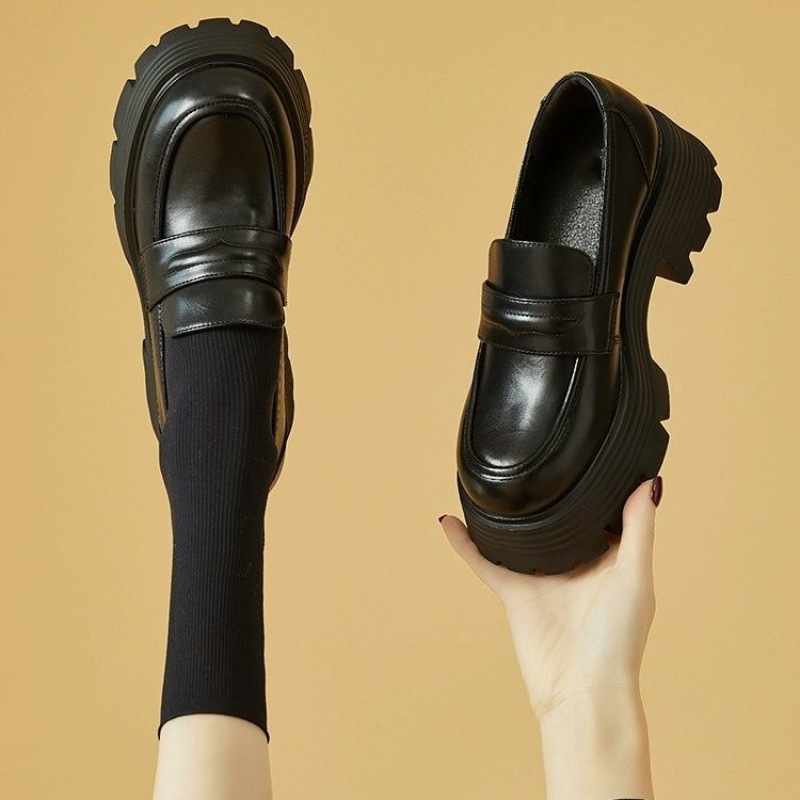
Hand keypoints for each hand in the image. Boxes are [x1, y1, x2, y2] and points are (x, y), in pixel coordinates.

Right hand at [440, 479, 660, 799]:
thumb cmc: (618, 641)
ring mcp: (541, 577)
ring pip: (517, 536)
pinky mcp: (513, 592)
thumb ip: (638, 529)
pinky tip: (449, 521)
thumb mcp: (635, 576)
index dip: (599, 486)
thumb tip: (650, 482)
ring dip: (504, 515)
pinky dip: (465, 543)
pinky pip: (484, 561)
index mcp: (608, 559)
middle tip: (539, 456)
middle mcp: (574, 564)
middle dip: (548, 494)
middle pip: (557, 520)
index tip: (594, 452)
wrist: (581, 689)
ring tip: (493, 482)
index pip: (603, 514)